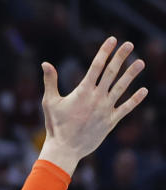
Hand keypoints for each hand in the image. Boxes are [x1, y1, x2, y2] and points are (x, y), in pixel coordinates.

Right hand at [41, 37, 145, 172]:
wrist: (65, 149)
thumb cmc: (55, 126)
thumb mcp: (50, 102)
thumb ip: (50, 81)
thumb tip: (45, 63)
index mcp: (83, 91)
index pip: (96, 66)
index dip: (105, 51)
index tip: (112, 40)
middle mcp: (97, 97)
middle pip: (111, 73)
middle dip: (120, 57)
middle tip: (129, 44)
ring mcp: (106, 109)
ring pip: (122, 88)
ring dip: (131, 74)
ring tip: (141, 62)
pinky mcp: (111, 122)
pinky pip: (126, 108)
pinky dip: (135, 100)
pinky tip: (144, 90)